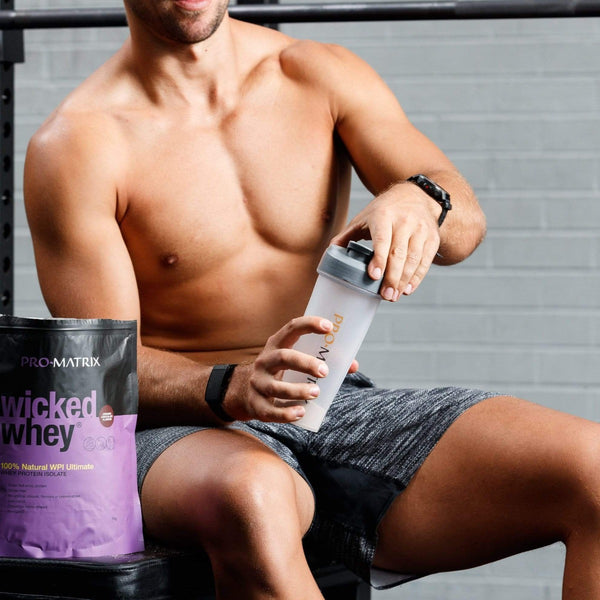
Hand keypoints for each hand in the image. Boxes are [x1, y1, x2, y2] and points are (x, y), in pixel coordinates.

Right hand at [224, 316, 356, 422]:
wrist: (244, 391)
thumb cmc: (280, 372)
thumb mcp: (294, 361)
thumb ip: (323, 361)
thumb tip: (353, 365)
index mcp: (276, 344)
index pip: (291, 328)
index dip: (309, 324)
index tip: (329, 326)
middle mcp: (264, 361)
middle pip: (283, 357)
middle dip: (305, 363)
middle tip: (324, 371)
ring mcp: (258, 383)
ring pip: (276, 387)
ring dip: (297, 390)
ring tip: (316, 393)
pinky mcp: (256, 405)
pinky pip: (270, 410)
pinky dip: (286, 413)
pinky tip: (300, 413)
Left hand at [331, 182, 440, 300]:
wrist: (416, 196)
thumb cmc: (385, 210)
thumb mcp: (364, 218)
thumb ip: (346, 235)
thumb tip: (330, 253)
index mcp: (384, 215)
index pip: (382, 239)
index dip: (379, 259)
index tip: (373, 276)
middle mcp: (405, 221)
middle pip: (399, 253)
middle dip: (392, 277)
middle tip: (386, 296)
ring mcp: (420, 230)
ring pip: (413, 259)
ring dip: (404, 280)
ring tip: (394, 296)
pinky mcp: (432, 238)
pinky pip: (425, 261)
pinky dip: (417, 277)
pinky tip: (407, 289)